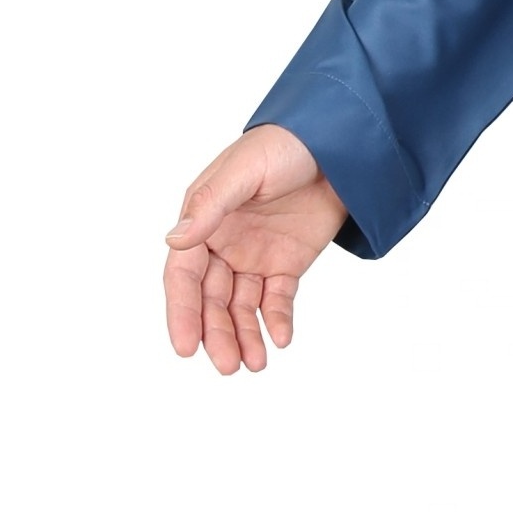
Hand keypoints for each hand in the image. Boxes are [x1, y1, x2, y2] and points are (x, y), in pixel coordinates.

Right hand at [162, 125, 347, 374]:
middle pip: (212, 299)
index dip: (182, 312)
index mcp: (203, 220)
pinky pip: (278, 299)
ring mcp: (255, 255)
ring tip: (254, 364)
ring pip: (242, 305)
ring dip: (244, 335)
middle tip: (226, 366)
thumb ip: (210, 207)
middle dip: (216, 333)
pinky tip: (281, 339)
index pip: (184, 275)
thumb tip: (174, 239)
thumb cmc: (283, 146)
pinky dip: (278, 320)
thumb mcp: (244, 172)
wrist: (338, 145)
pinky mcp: (287, 263)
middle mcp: (223, 243)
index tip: (186, 347)